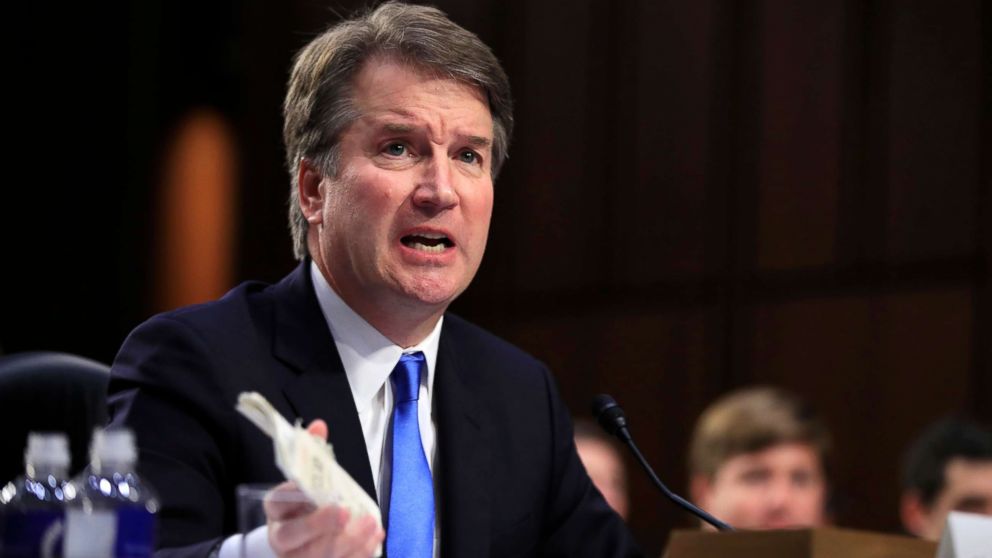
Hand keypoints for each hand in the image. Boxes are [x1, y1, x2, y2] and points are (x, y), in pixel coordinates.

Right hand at [264, 419, 384, 557]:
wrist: (304, 540)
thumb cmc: (307, 505)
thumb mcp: (307, 479)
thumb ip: (313, 452)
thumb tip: (319, 426)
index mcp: (277, 511)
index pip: (277, 503)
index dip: (294, 496)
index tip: (317, 488)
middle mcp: (283, 538)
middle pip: (293, 536)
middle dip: (319, 524)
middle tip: (344, 511)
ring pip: (318, 556)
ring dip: (347, 541)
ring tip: (370, 523)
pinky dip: (358, 553)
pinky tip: (374, 538)